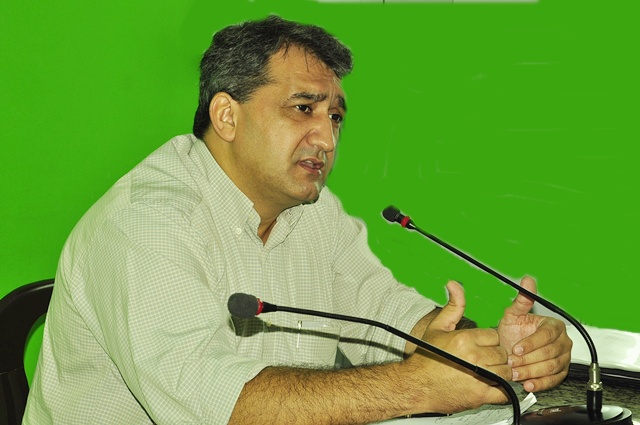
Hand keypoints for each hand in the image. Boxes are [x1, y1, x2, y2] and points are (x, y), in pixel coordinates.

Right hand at [408, 281, 511, 412]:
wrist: (415, 386)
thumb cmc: (425, 358)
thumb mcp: (437, 327)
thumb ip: (453, 306)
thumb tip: (454, 284)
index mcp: (465, 339)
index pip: (494, 336)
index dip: (488, 341)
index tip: (481, 346)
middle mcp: (473, 357)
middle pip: (502, 353)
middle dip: (495, 356)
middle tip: (484, 360)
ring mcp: (478, 377)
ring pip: (506, 371)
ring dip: (500, 372)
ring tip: (487, 372)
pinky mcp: (480, 395)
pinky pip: (504, 392)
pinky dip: (502, 390)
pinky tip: (490, 385)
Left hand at [497, 276, 571, 391]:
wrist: (511, 348)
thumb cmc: (514, 330)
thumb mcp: (514, 314)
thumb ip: (521, 299)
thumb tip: (527, 281)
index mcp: (553, 326)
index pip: (546, 335)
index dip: (531, 343)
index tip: (516, 348)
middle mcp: (562, 342)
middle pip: (550, 353)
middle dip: (529, 359)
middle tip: (513, 362)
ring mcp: (562, 357)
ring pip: (551, 367)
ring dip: (532, 372)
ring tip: (517, 373)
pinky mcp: (559, 372)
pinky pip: (553, 380)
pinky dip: (541, 383)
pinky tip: (529, 384)